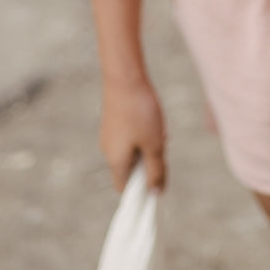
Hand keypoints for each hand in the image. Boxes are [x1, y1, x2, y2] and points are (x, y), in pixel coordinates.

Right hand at [100, 76, 166, 191]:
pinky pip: (128, 137)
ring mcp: (109, 134)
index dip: (141, 190)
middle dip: (148, 164)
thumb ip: (156, 171)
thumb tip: (156, 193)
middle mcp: (108, 150)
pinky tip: (152, 119)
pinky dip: (141, 134)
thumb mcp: (154, 144)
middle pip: (129, 169)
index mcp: (116, 161)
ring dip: (146, 147)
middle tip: (161, 147)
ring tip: (158, 131)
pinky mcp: (113, 120)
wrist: (124, 76)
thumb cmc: (140, 112)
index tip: (158, 179)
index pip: (124, 188)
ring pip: (131, 151)